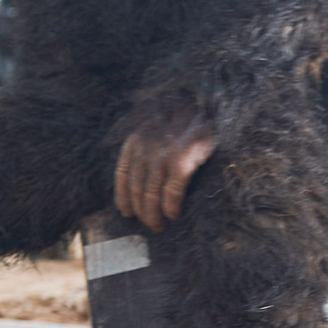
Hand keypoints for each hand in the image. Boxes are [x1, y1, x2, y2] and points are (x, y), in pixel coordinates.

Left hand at [113, 115, 215, 232]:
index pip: (122, 175)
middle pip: (136, 190)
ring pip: (150, 195)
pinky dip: (170, 208)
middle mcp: (144, 150)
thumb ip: (147, 146)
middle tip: (149, 225)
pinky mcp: (182, 162)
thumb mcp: (156, 127)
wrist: (206, 101)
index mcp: (135, 141)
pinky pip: (171, 193)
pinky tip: (173, 215)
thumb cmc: (183, 117)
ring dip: (153, 216)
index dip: (122, 197)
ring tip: (159, 226)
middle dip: (141, 212)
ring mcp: (162, 156)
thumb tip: (144, 175)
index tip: (126, 212)